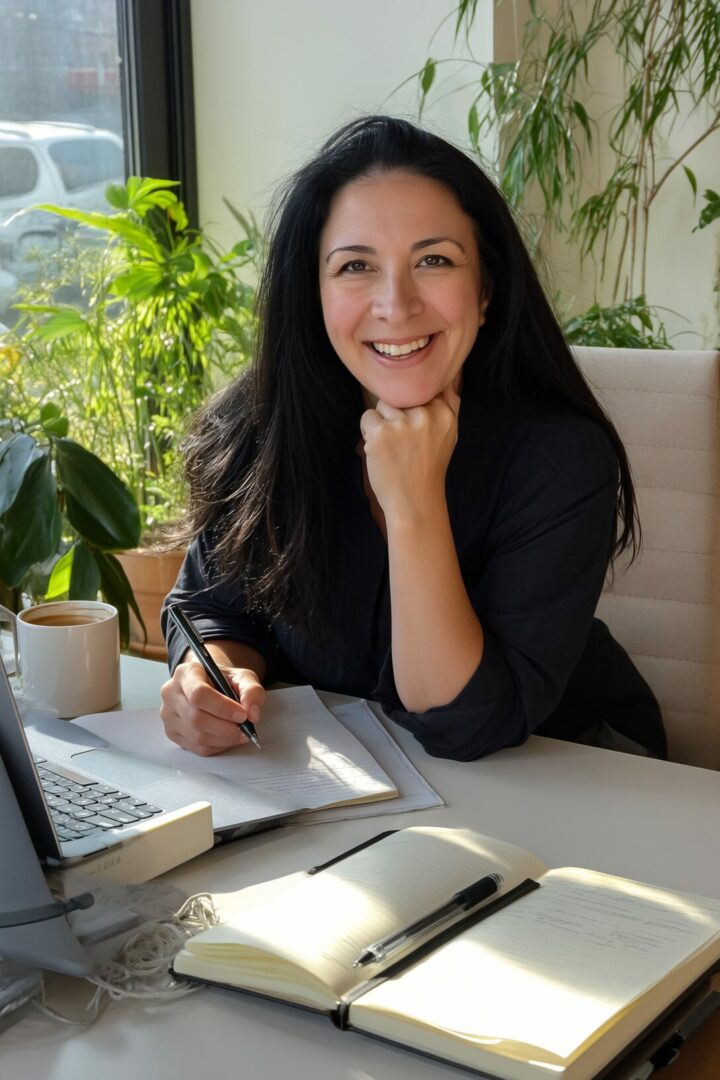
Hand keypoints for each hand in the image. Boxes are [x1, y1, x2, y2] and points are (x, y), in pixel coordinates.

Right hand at [159, 661, 264, 755]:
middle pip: (196, 718)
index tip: (242, 714)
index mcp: (185, 673)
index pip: (199, 694)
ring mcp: (168, 715)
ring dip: (223, 739)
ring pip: (196, 736)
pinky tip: (227, 738)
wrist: (208, 684)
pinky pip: (196, 747)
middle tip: (244, 728)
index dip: (223, 708)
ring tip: (240, 734)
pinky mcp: (172, 733)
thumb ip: (251, 691)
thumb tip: (252, 714)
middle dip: (225, 728)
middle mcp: (171, 694)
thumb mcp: (241, 676)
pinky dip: (217, 746)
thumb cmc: (222, 680)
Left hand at [360, 385, 459, 522]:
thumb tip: (448, 374)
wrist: (415, 501)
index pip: (424, 385)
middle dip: (397, 413)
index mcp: (445, 412)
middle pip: (400, 393)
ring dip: (382, 423)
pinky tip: (381, 450)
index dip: (413, 403)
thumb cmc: (429, 467)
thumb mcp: (450, 433)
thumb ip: (448, 403)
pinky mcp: (381, 433)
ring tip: (393, 446)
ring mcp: (403, 423)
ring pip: (382, 404)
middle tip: (405, 441)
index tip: (415, 424)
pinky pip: (367, 417)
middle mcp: (427, 414)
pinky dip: (368, 433)